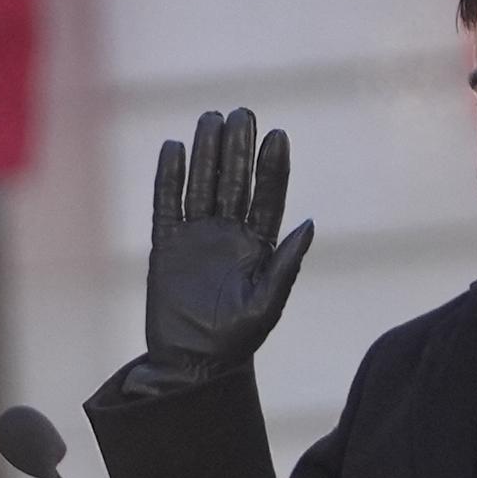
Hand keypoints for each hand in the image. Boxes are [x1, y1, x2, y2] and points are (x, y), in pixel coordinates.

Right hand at [126, 108, 313, 395]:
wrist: (191, 364)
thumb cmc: (236, 341)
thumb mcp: (266, 305)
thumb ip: (286, 266)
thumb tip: (309, 224)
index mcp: (258, 245)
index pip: (267, 195)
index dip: (272, 166)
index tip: (276, 135)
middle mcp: (228, 234)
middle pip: (233, 180)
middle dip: (238, 148)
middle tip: (241, 113)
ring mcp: (196, 237)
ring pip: (201, 184)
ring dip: (206, 153)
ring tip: (210, 118)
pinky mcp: (167, 246)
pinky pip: (167, 204)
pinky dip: (169, 177)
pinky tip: (174, 149)